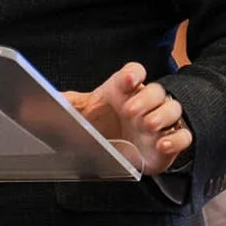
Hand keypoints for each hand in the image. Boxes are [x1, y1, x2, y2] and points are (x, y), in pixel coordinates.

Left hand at [64, 62, 192, 175]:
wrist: (120, 152)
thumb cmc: (104, 125)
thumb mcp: (83, 115)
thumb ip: (67, 107)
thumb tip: (41, 102)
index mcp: (124, 92)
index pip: (134, 72)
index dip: (133, 73)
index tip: (127, 80)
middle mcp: (145, 104)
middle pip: (156, 90)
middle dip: (146, 98)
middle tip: (130, 111)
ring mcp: (160, 122)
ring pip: (173, 108)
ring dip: (162, 116)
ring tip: (147, 126)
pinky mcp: (171, 142)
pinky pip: (184, 136)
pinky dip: (177, 139)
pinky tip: (163, 145)